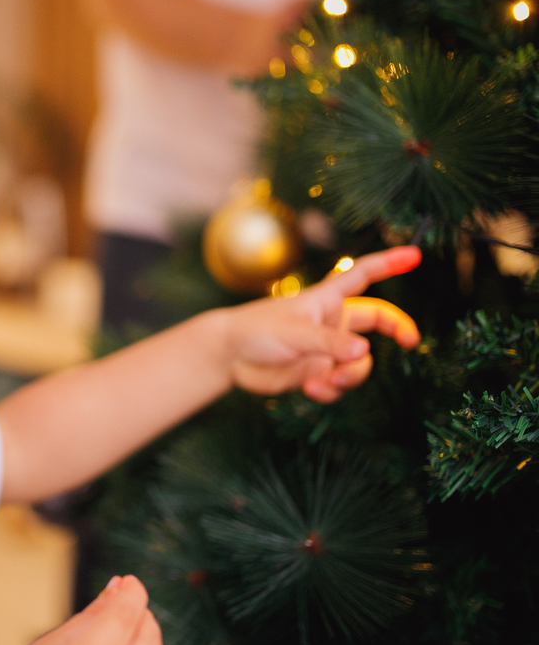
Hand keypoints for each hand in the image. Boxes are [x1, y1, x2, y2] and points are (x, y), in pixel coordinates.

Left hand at [224, 246, 421, 402]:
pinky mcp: (316, 373)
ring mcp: (326, 349)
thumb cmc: (257, 330)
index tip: (415, 254)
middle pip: (378, 321)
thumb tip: (364, 353)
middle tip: (410, 342)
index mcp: (327, 300)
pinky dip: (329, 390)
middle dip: (397, 330)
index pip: (362, 275)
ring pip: (358, 363)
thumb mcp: (295, 333)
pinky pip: (337, 385)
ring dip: (349, 376)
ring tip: (325, 380)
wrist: (229, 357)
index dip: (389, 263)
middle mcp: (332, 323)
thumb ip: (329, 344)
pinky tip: (311, 389)